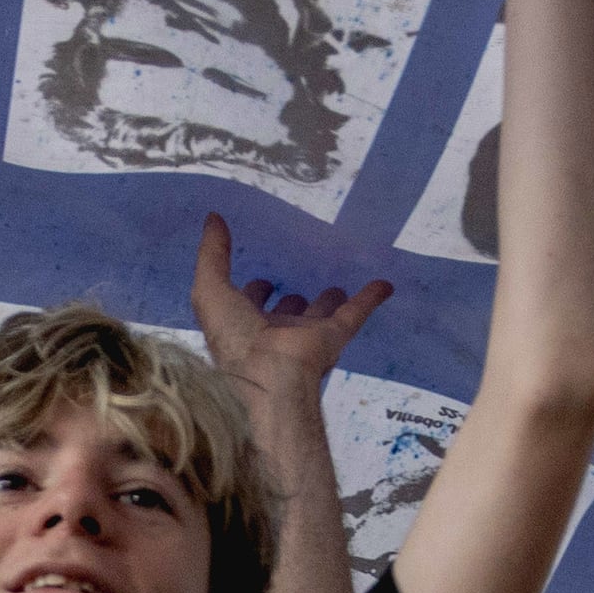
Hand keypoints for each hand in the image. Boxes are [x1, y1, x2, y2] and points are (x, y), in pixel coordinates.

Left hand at [190, 213, 388, 396]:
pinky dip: (370, 298)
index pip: (251, 303)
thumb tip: (213, 217)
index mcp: (245, 323)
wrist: (269, 375)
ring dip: (328, 300)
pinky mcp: (334, 338)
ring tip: (336, 285)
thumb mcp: (210, 289)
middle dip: (292, 299)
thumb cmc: (234, 337)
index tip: (263, 278)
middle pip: (288, 311)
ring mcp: (306, 336)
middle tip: (298, 282)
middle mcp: (276, 331)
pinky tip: (383, 284)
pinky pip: (356, 312)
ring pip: (320, 313)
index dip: (255, 290)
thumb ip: (212, 254)